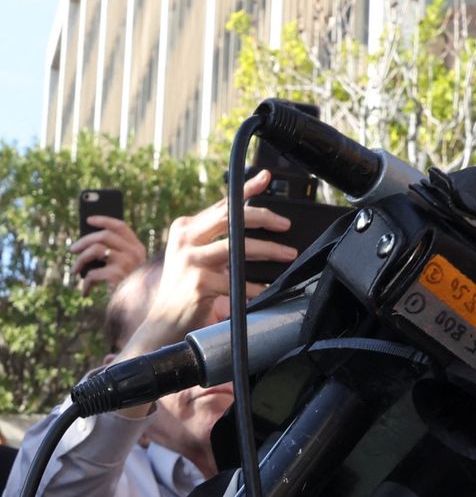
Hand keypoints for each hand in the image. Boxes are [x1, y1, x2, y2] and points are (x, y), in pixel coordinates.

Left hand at [70, 216, 146, 294]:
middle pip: (104, 235)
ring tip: (75, 270)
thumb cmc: (127, 287)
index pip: (120, 226)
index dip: (104, 221)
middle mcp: (134, 252)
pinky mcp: (117, 274)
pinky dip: (86, 283)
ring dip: (80, 260)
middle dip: (84, 240)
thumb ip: (114, 254)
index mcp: (137, 247)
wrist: (137, 308)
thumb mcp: (125, 267)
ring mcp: (126, 262)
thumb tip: (87, 243)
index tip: (88, 220)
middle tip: (72, 249)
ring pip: (95, 249)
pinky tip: (85, 292)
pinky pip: (93, 273)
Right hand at [119, 170, 297, 359]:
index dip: (245, 189)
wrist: (163, 321)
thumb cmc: (188, 285)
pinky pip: (236, 281)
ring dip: (268, 250)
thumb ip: (220, 234)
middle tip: (286, 224)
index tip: (265, 177)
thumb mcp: (200, 253)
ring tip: (288, 254)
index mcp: (185, 228)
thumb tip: (255, 214)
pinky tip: (264, 290)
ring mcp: (189, 262)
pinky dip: (254, 286)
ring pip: (237, 247)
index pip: (221, 205)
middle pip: (230, 218)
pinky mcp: (198, 283)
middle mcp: (184, 240)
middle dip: (263, 217)